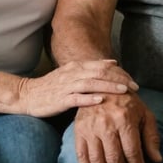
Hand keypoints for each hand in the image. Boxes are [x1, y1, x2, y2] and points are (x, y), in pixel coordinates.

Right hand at [18, 60, 137, 117]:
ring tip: (123, 91)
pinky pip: (76, 98)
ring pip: (91, 84)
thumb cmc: (52, 87)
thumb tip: (112, 62)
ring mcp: (66, 86)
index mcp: (77, 66)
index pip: (103, 66)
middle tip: (135, 86)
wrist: (27, 94)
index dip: (120, 72)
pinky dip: (89, 98)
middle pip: (100, 73)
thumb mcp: (71, 73)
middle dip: (119, 79)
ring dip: (108, 87)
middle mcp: (73, 73)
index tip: (133, 80)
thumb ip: (91, 69)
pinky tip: (101, 101)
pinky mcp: (60, 99)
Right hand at [73, 92, 161, 162]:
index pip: (132, 151)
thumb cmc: (128, 102)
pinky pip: (81, 152)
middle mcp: (106, 123)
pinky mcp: (79, 128)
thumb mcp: (144, 114)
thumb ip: (151, 136)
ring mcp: (91, 126)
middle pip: (114, 158)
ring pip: (97, 158)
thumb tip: (157, 159)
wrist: (103, 84)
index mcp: (125, 119)